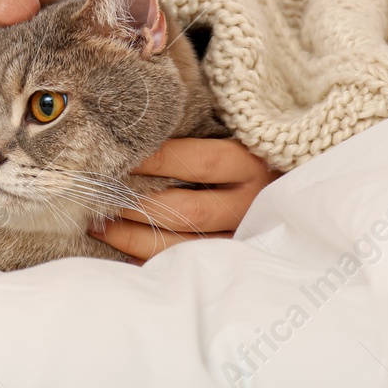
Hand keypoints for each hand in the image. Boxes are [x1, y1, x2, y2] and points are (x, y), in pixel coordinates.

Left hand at [87, 137, 279, 265]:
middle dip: (137, 205)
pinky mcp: (230, 261)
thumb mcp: (234, 131)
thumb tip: (141, 121)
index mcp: (251, 165)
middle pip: (188, 211)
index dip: (156, 160)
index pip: (199, 162)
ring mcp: (242, 238)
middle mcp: (250, 205)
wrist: (289, 194)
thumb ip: (197, 127)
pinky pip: (184, 266)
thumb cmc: (246, 148)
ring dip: (135, 238)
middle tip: (99, 195)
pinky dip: (148, 261)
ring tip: (99, 225)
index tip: (119, 155)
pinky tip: (121, 251)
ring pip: (184, 246)